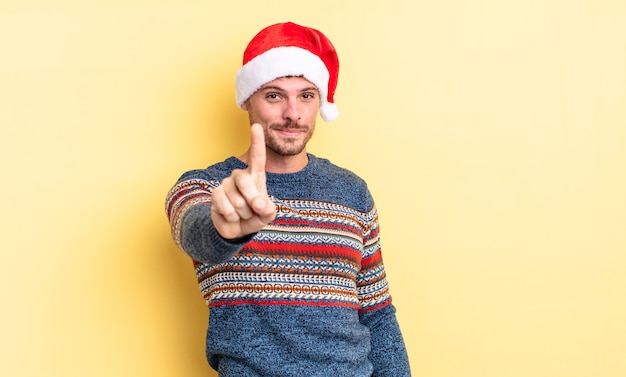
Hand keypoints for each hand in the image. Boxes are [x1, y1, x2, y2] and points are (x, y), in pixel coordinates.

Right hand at [210, 123, 275, 239]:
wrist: (236, 229)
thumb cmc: (254, 216)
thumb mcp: (266, 215)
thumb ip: (269, 211)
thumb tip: (261, 205)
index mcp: (255, 177)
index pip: (257, 157)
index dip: (257, 142)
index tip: (256, 126)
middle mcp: (239, 176)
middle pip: (245, 180)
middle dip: (252, 200)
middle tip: (254, 210)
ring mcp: (226, 184)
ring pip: (237, 199)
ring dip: (243, 213)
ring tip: (242, 214)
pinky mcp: (216, 194)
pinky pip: (225, 206)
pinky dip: (232, 217)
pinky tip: (231, 216)